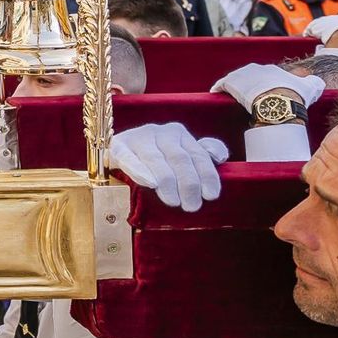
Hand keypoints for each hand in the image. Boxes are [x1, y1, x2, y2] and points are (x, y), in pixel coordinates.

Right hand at [108, 123, 228, 211]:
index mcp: (178, 133)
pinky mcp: (118, 147)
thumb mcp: (181, 153)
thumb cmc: (156, 157)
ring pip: (156, 159)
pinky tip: (150, 184)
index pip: (197, 154)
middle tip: (192, 206)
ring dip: (167, 182)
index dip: (206, 175)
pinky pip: (129, 159)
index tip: (211, 196)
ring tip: (174, 201)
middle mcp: (159, 132)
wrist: (118, 150)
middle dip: (188, 184)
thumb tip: (219, 156)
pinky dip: (140, 171)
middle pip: (179, 158)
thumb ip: (202, 153)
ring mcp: (138, 138)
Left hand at [211, 63, 324, 111]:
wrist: (280, 102)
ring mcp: (244, 75)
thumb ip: (313, 82)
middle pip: (251, 75)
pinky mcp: (233, 83)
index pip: (268, 74)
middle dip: (249, 83)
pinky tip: (216, 91)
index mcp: (274, 69)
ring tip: (233, 93)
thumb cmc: (295, 96)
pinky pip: (223, 83)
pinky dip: (219, 87)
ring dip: (234, 85)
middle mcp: (258, 69)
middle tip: (249, 94)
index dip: (266, 83)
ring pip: (237, 78)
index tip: (265, 91)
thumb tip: (316, 80)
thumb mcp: (311, 86)